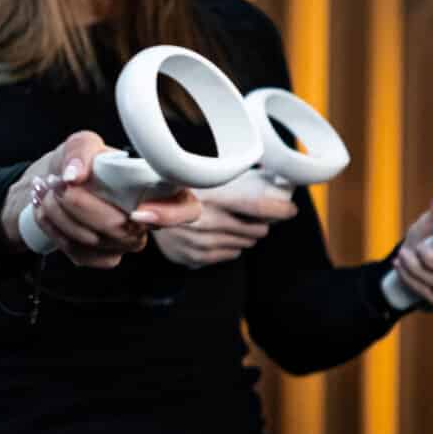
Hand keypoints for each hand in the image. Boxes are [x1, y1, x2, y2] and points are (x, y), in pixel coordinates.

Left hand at [0, 130, 204, 269]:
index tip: (137, 211)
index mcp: (158, 190)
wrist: (55, 184)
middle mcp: (146, 220)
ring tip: (45, 189)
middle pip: (122, 227)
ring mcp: (125, 243)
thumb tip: (75, 174)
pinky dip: (54, 228)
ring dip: (60, 214)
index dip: (168, 216)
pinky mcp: (102, 257)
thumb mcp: (82, 143)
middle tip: (58, 183)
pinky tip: (44, 208)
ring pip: (95, 240)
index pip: (186, 210)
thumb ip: (81, 151)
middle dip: (81, 204)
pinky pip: (79, 252)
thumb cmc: (81, 164)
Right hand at [152, 180, 297, 269]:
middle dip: (259, 223)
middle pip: (256, 229)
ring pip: (246, 243)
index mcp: (209, 196)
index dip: (280, 209)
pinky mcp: (196, 258)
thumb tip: (269, 175)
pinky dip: (229, 245)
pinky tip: (217, 234)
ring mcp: (201, 243)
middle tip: (251, 215)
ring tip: (229, 223)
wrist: (142, 211)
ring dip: (244, 234)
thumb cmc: (177, 190)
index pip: (257, 206)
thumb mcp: (201, 178)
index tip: (290, 209)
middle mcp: (206, 221)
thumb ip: (230, 179)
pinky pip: (230, 254)